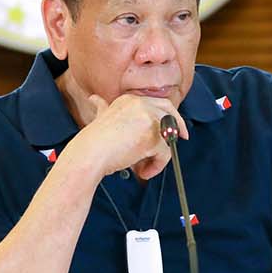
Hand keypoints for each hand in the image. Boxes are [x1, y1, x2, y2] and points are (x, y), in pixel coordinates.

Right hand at [71, 93, 188, 180]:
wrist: (89, 154)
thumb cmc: (93, 142)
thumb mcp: (100, 118)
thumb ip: (102, 107)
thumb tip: (95, 99)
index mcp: (129, 99)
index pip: (156, 103)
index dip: (168, 115)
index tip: (173, 127)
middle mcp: (140, 104)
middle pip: (169, 110)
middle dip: (179, 124)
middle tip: (182, 139)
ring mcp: (148, 118)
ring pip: (167, 136)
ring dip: (159, 155)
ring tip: (144, 167)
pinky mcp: (153, 136)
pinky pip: (165, 153)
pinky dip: (157, 166)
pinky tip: (143, 172)